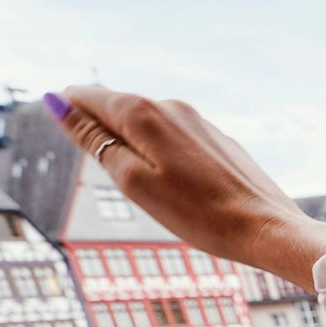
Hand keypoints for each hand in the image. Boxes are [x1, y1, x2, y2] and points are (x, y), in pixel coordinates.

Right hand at [48, 87, 325, 286]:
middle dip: (104, 138)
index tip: (73, 148)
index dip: (69, 118)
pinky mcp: (217, 140)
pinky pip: (174, 139)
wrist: (267, 229)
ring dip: (134, 150)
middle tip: (125, 184)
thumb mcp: (133, 182)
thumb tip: (58, 102)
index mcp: (143, 113)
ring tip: (155, 192)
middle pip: (116, 110)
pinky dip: (162, 157)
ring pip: (147, 126)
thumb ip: (94, 140)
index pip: (85, 97)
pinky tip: (178, 188)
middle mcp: (171, 106)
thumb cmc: (198, 215)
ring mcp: (198, 121)